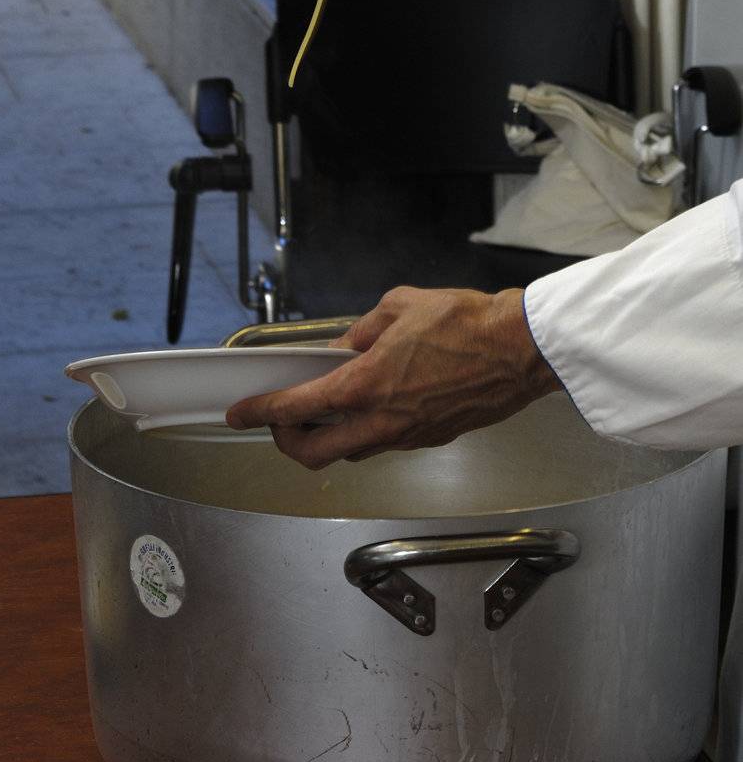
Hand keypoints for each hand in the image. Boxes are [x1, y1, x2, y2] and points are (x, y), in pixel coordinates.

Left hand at [225, 285, 560, 468]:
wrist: (520, 350)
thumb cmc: (467, 322)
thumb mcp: (400, 306)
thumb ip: (362, 330)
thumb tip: (344, 346)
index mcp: (366, 385)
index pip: (297, 409)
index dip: (261, 413)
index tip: (241, 413)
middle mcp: (382, 421)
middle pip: (315, 455)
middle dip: (286, 442)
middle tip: (279, 421)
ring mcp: (408, 437)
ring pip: (351, 453)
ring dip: (328, 439)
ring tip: (324, 410)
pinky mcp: (432, 440)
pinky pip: (384, 444)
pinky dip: (365, 431)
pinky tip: (371, 404)